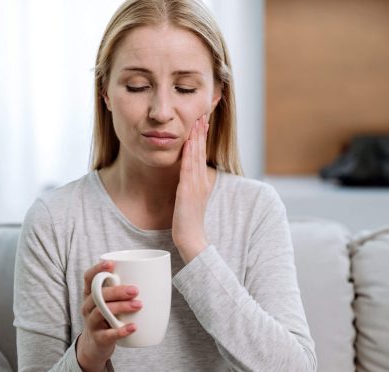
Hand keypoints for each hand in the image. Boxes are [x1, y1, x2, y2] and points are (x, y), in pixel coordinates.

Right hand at [76, 261, 140, 371]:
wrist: (96, 346)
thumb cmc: (108, 318)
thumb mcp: (110, 302)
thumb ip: (122, 291)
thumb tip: (153, 276)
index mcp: (90, 294)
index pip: (89, 278)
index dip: (97, 269)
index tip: (111, 264)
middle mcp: (88, 306)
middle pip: (98, 295)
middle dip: (117, 291)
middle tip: (135, 290)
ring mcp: (91, 323)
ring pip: (101, 312)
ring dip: (121, 307)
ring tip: (138, 305)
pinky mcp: (98, 338)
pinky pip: (108, 334)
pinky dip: (121, 331)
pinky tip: (133, 327)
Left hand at [172, 114, 210, 263]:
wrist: (191, 240)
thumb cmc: (188, 224)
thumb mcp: (190, 202)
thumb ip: (189, 189)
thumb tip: (185, 182)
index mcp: (201, 183)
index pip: (201, 156)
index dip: (202, 139)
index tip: (202, 123)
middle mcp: (200, 182)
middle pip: (201, 152)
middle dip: (202, 133)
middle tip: (203, 114)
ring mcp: (195, 186)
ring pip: (196, 157)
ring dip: (197, 138)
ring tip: (198, 122)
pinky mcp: (187, 192)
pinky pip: (188, 170)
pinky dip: (189, 155)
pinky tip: (188, 143)